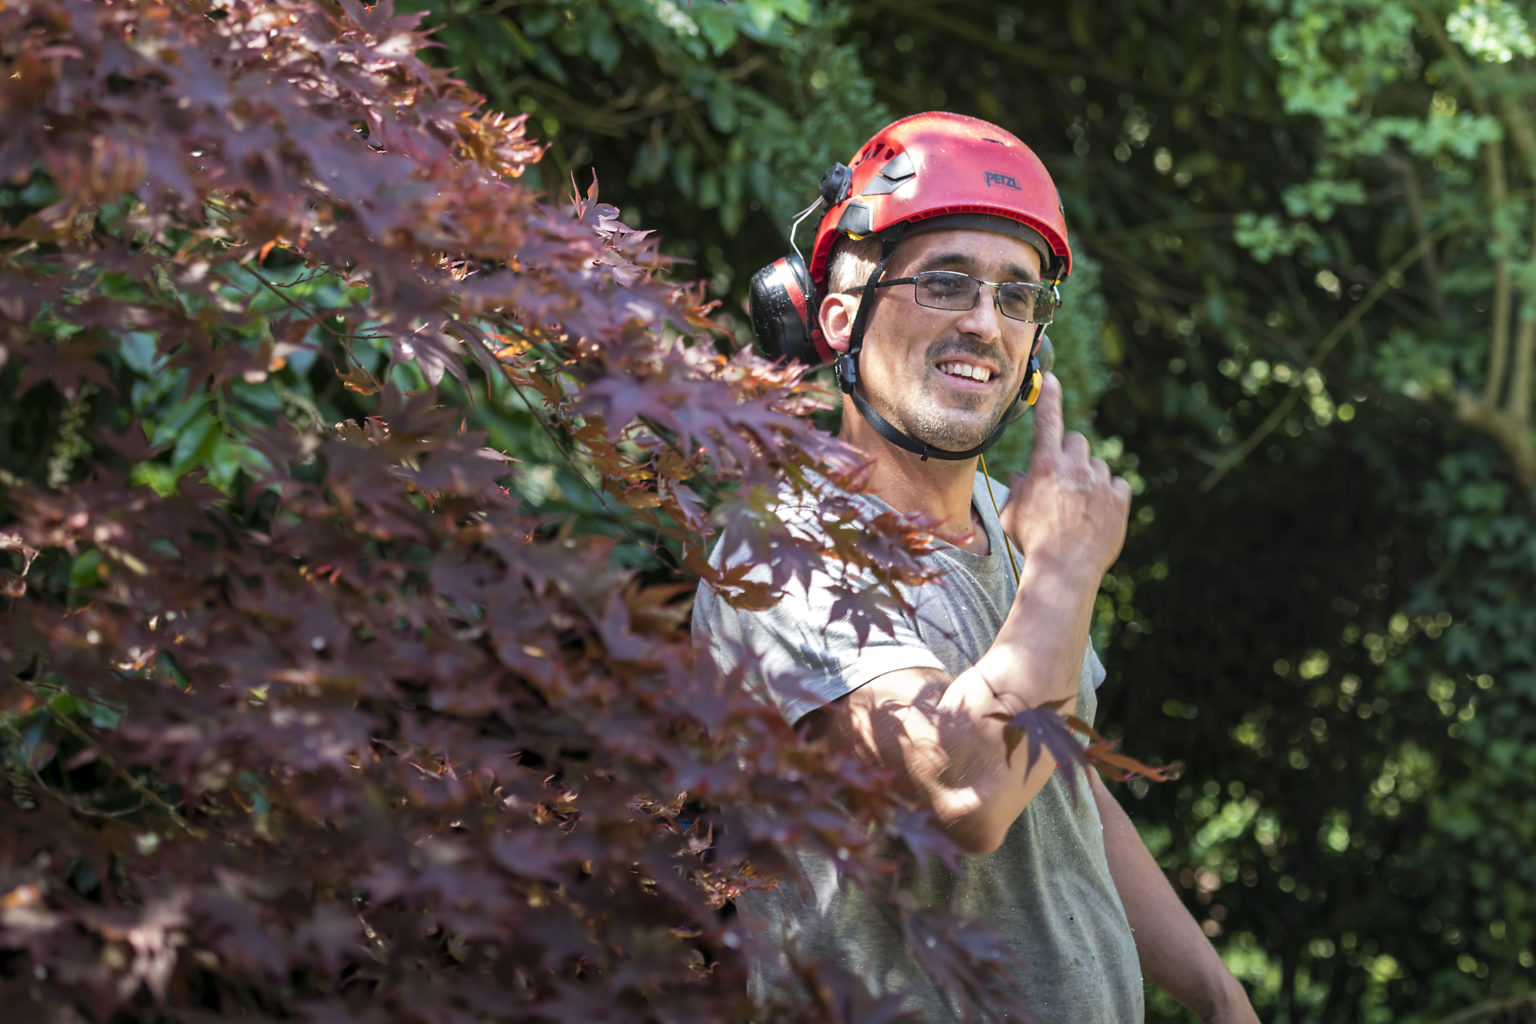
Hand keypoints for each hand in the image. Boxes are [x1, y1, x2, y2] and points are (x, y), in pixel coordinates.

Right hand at [998, 372, 1130, 580]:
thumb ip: (1019, 489)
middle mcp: (1075, 468)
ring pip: (1098, 465)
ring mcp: (1100, 483)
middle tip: (1065, 476)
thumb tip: (1024, 476)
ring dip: (1089, 477)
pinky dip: (1109, 495)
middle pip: (1078, 440)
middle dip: (1071, 453)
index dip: (1049, 397)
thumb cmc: (1032, 542)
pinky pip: (1118, 485)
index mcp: (1045, 466)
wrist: (1064, 569)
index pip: (1047, 421)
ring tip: (1079, 506)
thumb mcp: (1012, 514)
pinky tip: (1097, 513)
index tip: (1052, 378)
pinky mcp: (1120, 500)